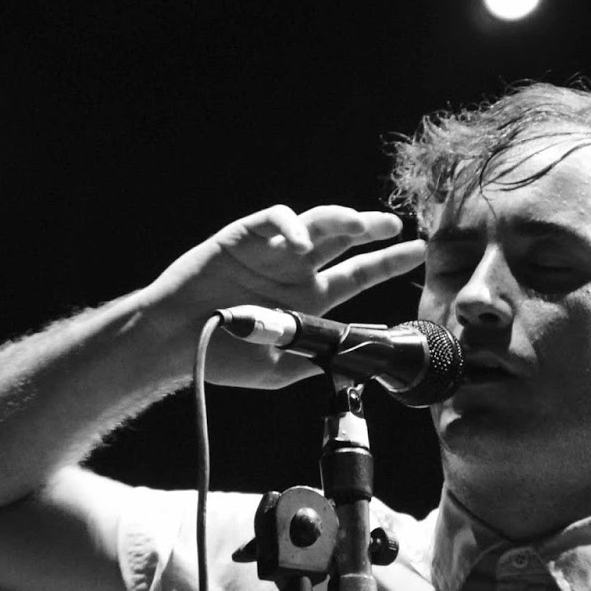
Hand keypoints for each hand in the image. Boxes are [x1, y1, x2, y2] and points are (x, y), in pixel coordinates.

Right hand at [139, 204, 425, 388]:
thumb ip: (317, 361)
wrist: (173, 344)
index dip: (387, 264)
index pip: (356, 276)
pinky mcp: (245, 236)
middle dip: (371, 231)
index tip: (418, 253)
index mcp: (307, 300)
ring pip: (316, 223)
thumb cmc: (221, 356)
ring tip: (362, 225)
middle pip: (343, 242)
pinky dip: (293, 225)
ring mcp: (272, 251)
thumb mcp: (279, 369)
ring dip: (342, 220)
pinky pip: (276, 220)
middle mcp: (294, 270)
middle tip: (394, 228)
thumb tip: (359, 364)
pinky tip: (304, 243)